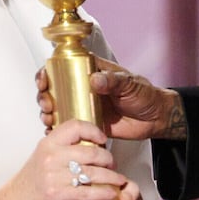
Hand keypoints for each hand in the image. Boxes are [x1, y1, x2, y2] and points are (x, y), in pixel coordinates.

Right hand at [1, 119, 130, 199]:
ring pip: (93, 173)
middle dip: (108, 159)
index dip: (93, 131)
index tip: (103, 140)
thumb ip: (62, 149)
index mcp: (48, 143)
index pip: (76, 126)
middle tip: (113, 165)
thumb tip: (88, 144)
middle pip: (91, 152)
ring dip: (111, 177)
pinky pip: (88, 192)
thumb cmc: (31, 182)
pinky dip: (104, 193)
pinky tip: (111, 194)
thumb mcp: (43, 157)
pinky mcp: (57, 194)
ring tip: (119, 181)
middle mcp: (51, 156)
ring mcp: (54, 175)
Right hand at [36, 59, 185, 140]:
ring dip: (48, 112)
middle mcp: (84, 88)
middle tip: (47, 103)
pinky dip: (58, 129)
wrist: (155, 118)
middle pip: (55, 89)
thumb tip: (95, 79)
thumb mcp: (130, 84)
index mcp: (92, 72)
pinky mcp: (88, 125)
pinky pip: (69, 127)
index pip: (64, 67)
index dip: (48, 72)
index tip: (44, 81)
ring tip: (49, 118)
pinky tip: (52, 132)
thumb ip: (114, 81)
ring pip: (58, 107)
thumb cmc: (145, 95)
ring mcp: (85, 106)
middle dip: (44, 95)